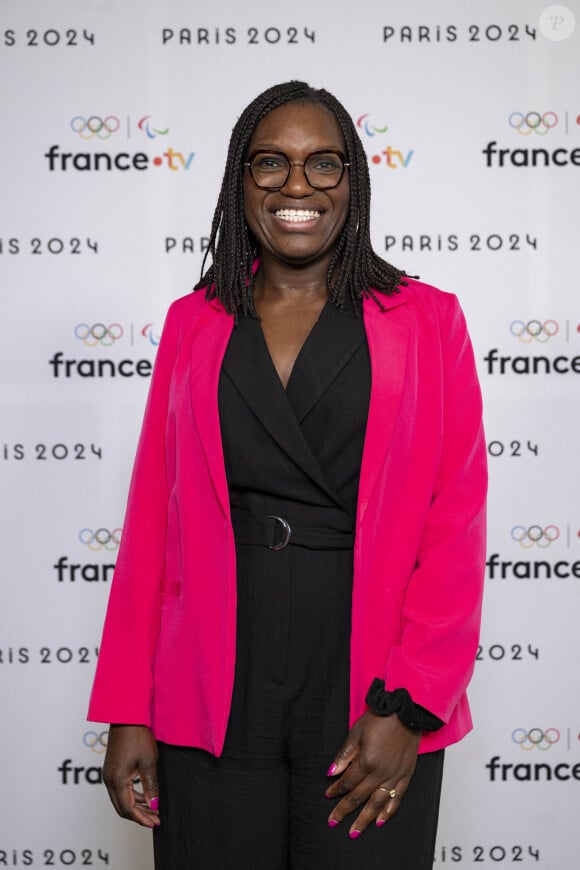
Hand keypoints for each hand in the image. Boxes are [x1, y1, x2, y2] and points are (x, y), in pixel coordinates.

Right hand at [102, 724, 159, 827]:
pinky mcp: (111, 769)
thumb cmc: (137, 736)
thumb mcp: (149, 762)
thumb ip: (151, 786)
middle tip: (155, 819)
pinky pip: (119, 790)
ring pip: (120, 800)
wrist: (126, 717)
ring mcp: (108, 775)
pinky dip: (131, 796)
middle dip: (139, 816)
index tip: (155, 822)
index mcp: (116, 780)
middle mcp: (108, 780)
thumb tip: (154, 805)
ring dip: (136, 806)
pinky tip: (144, 796)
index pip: (128, 809)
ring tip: (153, 809)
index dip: (142, 818)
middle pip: (122, 808)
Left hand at [325, 711, 420, 837]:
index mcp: (367, 761)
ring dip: (364, 818)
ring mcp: (395, 775)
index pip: (348, 781)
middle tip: (333, 822)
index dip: (336, 789)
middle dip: (344, 810)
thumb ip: (344, 755)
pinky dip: (388, 811)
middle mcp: (381, 772)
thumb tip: (332, 772)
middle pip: (359, 796)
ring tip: (354, 831)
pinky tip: (380, 821)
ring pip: (377, 803)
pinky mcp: (406, 775)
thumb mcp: (356, 732)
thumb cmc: (382, 718)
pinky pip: (397, 798)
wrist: (406, 711)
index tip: (328, 795)